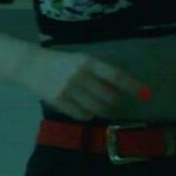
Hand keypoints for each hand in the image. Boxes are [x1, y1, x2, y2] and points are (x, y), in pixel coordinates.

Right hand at [21, 48, 153, 120]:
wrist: (30, 66)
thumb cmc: (59, 62)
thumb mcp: (79, 60)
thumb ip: (97, 73)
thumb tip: (119, 88)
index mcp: (87, 61)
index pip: (115, 75)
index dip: (132, 85)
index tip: (145, 93)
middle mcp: (80, 75)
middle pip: (108, 96)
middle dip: (114, 101)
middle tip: (113, 100)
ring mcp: (69, 90)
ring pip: (97, 108)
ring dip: (103, 109)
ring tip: (100, 105)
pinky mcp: (60, 102)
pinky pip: (82, 115)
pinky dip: (88, 114)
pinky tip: (85, 109)